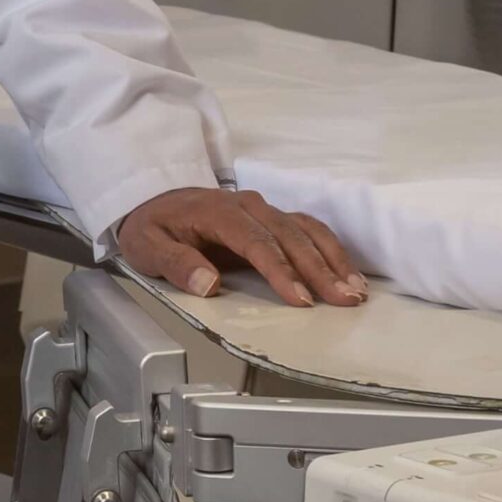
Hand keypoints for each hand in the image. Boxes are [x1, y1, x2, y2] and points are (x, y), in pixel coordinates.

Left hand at [117, 187, 367, 309]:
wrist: (154, 201)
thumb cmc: (153, 228)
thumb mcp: (146, 247)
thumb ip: (175, 264)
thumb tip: (209, 284)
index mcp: (216, 212)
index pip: (254, 241)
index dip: (279, 270)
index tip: (300, 299)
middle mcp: (247, 205)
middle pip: (288, 236)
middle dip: (318, 269)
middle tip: (343, 300)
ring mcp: (263, 209)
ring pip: (305, 230)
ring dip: (333, 259)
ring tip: (355, 292)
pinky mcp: (273, 217)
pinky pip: (308, 228)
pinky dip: (331, 249)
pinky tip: (349, 274)